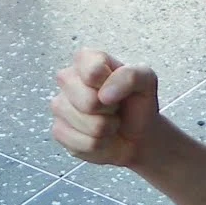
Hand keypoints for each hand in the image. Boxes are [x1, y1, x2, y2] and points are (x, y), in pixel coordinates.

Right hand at [51, 49, 160, 167]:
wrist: (137, 134)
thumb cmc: (138, 103)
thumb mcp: (146, 81)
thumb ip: (130, 76)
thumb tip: (104, 95)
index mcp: (86, 59)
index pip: (93, 71)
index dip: (111, 84)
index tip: (118, 88)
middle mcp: (67, 79)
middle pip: (88, 101)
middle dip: (109, 110)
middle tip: (115, 108)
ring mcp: (60, 105)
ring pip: (85, 124)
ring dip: (106, 128)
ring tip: (109, 122)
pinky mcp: (59, 131)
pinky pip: (81, 143)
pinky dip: (99, 144)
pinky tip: (101, 136)